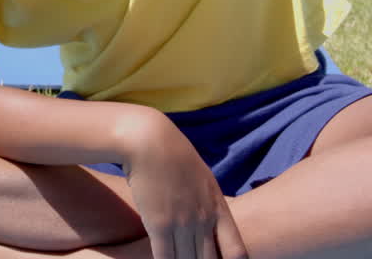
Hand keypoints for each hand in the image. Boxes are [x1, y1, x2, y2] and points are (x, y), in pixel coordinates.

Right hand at [123, 115, 248, 258]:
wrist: (150, 141)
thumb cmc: (173, 154)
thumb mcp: (202, 177)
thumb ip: (207, 200)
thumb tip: (207, 214)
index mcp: (219, 208)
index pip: (237, 251)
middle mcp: (205, 220)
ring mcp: (183, 223)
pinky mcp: (159, 224)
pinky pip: (165, 256)